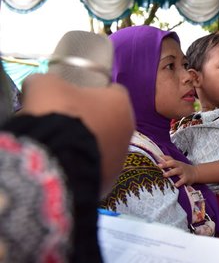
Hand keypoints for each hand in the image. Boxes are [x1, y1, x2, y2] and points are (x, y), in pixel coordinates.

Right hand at [20, 73, 133, 196]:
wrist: (56, 159)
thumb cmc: (58, 114)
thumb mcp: (47, 85)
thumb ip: (52, 82)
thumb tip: (46, 85)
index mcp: (120, 102)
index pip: (112, 91)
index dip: (92, 93)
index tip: (74, 98)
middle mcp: (129, 128)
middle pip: (111, 120)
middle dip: (92, 120)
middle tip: (66, 122)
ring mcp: (121, 157)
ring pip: (105, 145)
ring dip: (89, 144)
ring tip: (63, 146)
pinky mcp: (110, 180)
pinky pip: (96, 167)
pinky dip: (84, 165)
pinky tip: (66, 163)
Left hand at [158, 156, 197, 186]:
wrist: (196, 173)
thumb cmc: (183, 168)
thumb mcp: (177, 163)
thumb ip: (168, 160)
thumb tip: (158, 156)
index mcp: (176, 163)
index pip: (170, 159)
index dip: (163, 159)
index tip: (157, 159)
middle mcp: (179, 166)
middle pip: (173, 163)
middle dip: (166, 164)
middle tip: (159, 166)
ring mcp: (183, 172)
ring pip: (177, 171)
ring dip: (170, 172)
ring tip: (164, 175)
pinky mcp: (186, 178)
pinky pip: (182, 180)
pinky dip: (179, 183)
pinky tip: (175, 185)